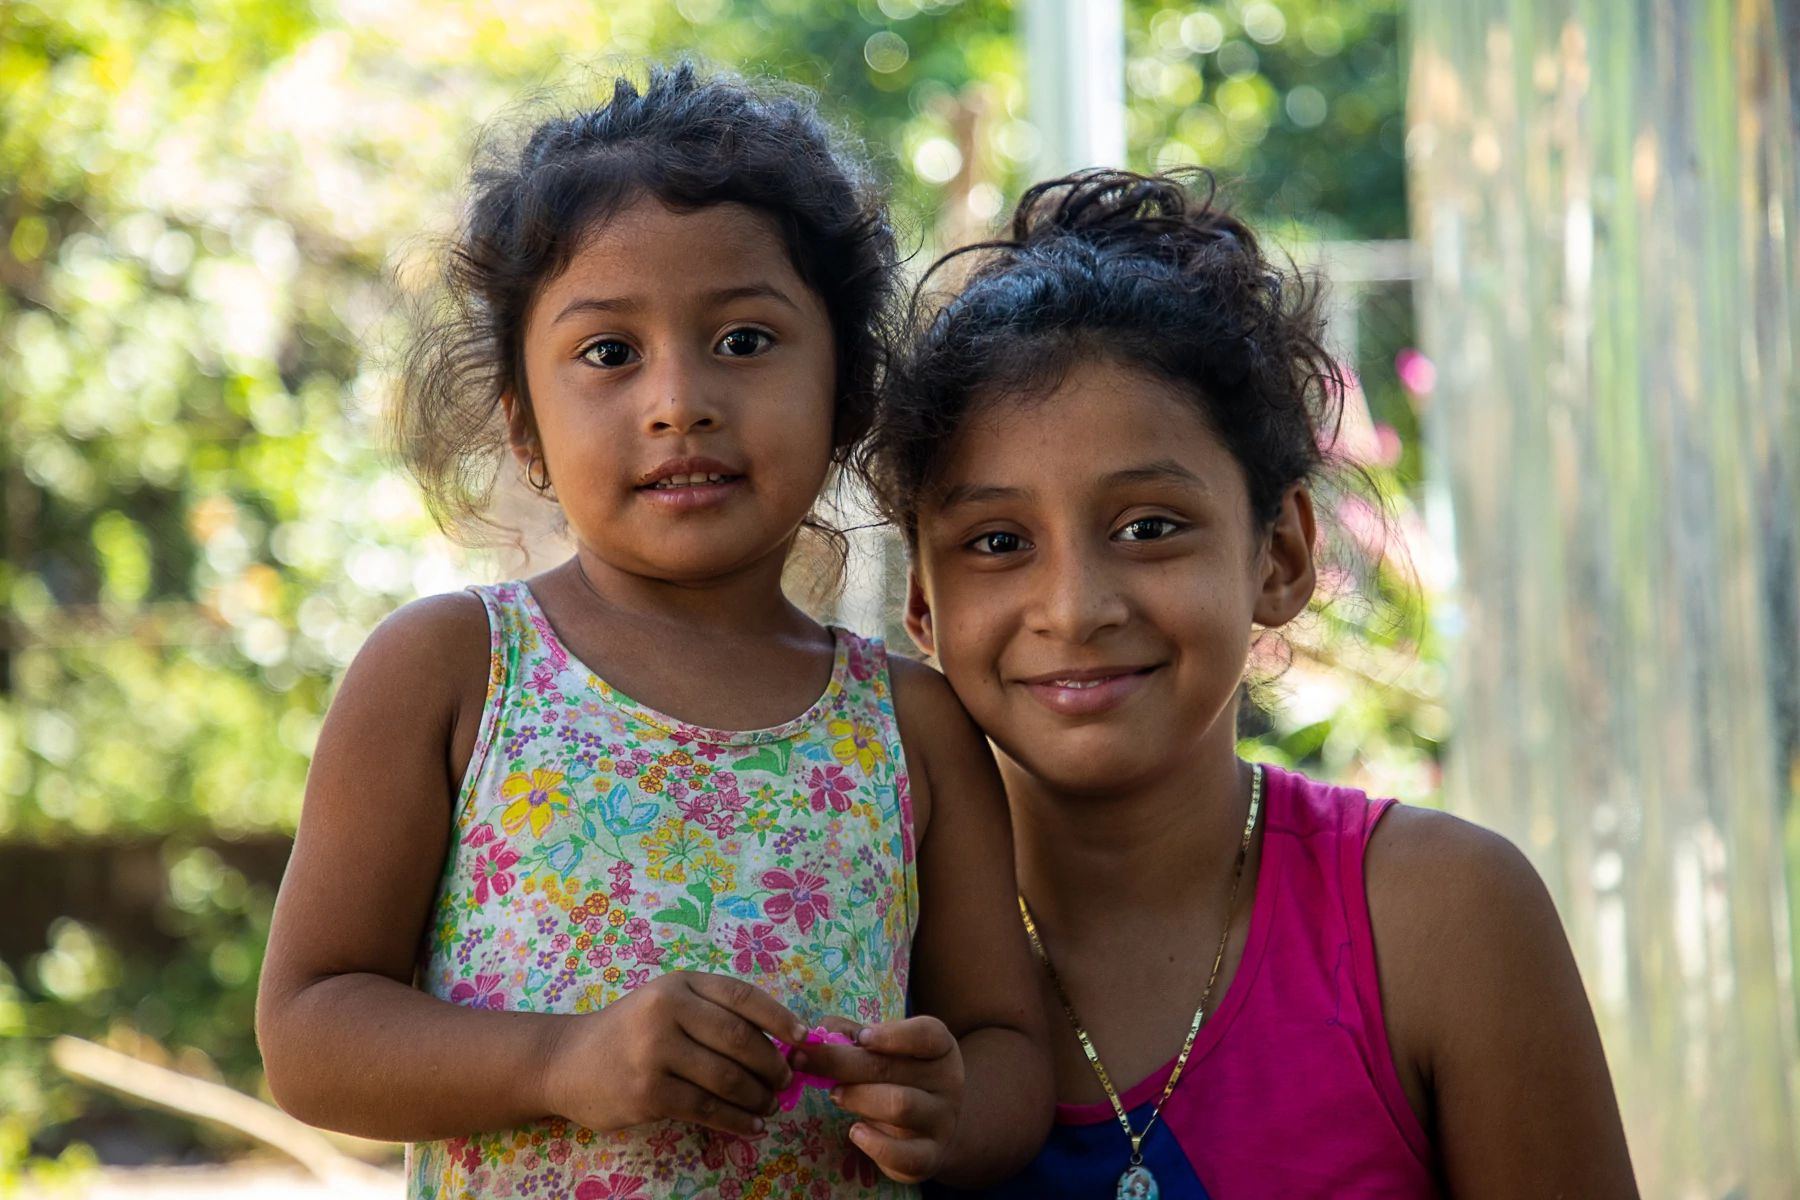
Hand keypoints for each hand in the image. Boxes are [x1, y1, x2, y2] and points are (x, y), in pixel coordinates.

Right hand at [538, 971, 806, 1137]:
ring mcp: (655, 1052)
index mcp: (678, 984)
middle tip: (786, 1081)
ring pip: (726, 1078)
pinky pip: (706, 1108)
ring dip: (757, 1097)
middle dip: (772, 1065)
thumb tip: (780, 1041)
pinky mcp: (648, 1092)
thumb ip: (714, 1013)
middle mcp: (667, 1011)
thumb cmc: (629, 1031)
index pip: (741, 996)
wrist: (567, 1062)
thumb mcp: (667, 1003)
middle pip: (739, 1039)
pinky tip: (751, 1125)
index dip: (779, 1017)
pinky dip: (736, 1120)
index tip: (804, 1037)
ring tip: (770, 1106)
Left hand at [795, 1015, 964, 1183]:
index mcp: (940, 1047)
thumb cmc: (899, 1075)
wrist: (933, 1124)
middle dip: (840, 1062)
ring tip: (835, 1095)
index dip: (892, 1034)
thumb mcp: (885, 1048)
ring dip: (857, 1098)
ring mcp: (942, 1121)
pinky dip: (874, 1145)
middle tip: (804, 1061)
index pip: (925, 1034)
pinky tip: (855, 1132)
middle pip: (892, 1068)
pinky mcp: (930, 1156)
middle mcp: (948, 1082)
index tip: (860, 1036)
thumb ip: (851, 1035)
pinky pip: (903, 1155)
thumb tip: (814, 1034)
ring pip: (899, 1106)